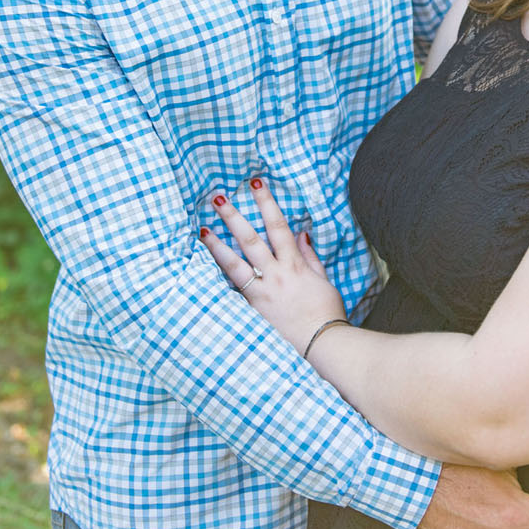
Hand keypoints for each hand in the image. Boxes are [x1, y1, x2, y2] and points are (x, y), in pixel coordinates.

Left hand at [200, 179, 345, 352]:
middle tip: (217, 198)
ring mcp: (261, 295)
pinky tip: (202, 272)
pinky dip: (219, 282)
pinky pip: (232, 293)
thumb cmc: (326, 313)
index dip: (266, 202)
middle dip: (234, 217)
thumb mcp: (323, 280)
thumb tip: (302, 234)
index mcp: (294, 265)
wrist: (322, 345)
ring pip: (234, 266)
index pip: (278, 226)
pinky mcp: (253, 312)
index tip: (255, 182)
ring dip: (217, 246)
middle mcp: (275, 276)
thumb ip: (310, 257)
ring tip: (202, 230)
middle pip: (250, 240)